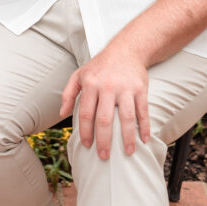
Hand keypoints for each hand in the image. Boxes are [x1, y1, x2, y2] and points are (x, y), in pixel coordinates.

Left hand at [59, 45, 150, 159]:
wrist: (126, 49)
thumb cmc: (100, 65)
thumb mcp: (79, 74)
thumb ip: (68, 93)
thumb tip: (62, 113)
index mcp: (91, 84)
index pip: (86, 113)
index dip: (86, 131)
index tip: (87, 145)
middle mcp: (107, 86)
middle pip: (104, 119)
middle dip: (104, 140)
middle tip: (104, 156)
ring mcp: (125, 88)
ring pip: (126, 117)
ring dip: (127, 138)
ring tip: (127, 152)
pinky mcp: (140, 89)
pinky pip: (142, 111)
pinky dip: (144, 126)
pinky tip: (144, 139)